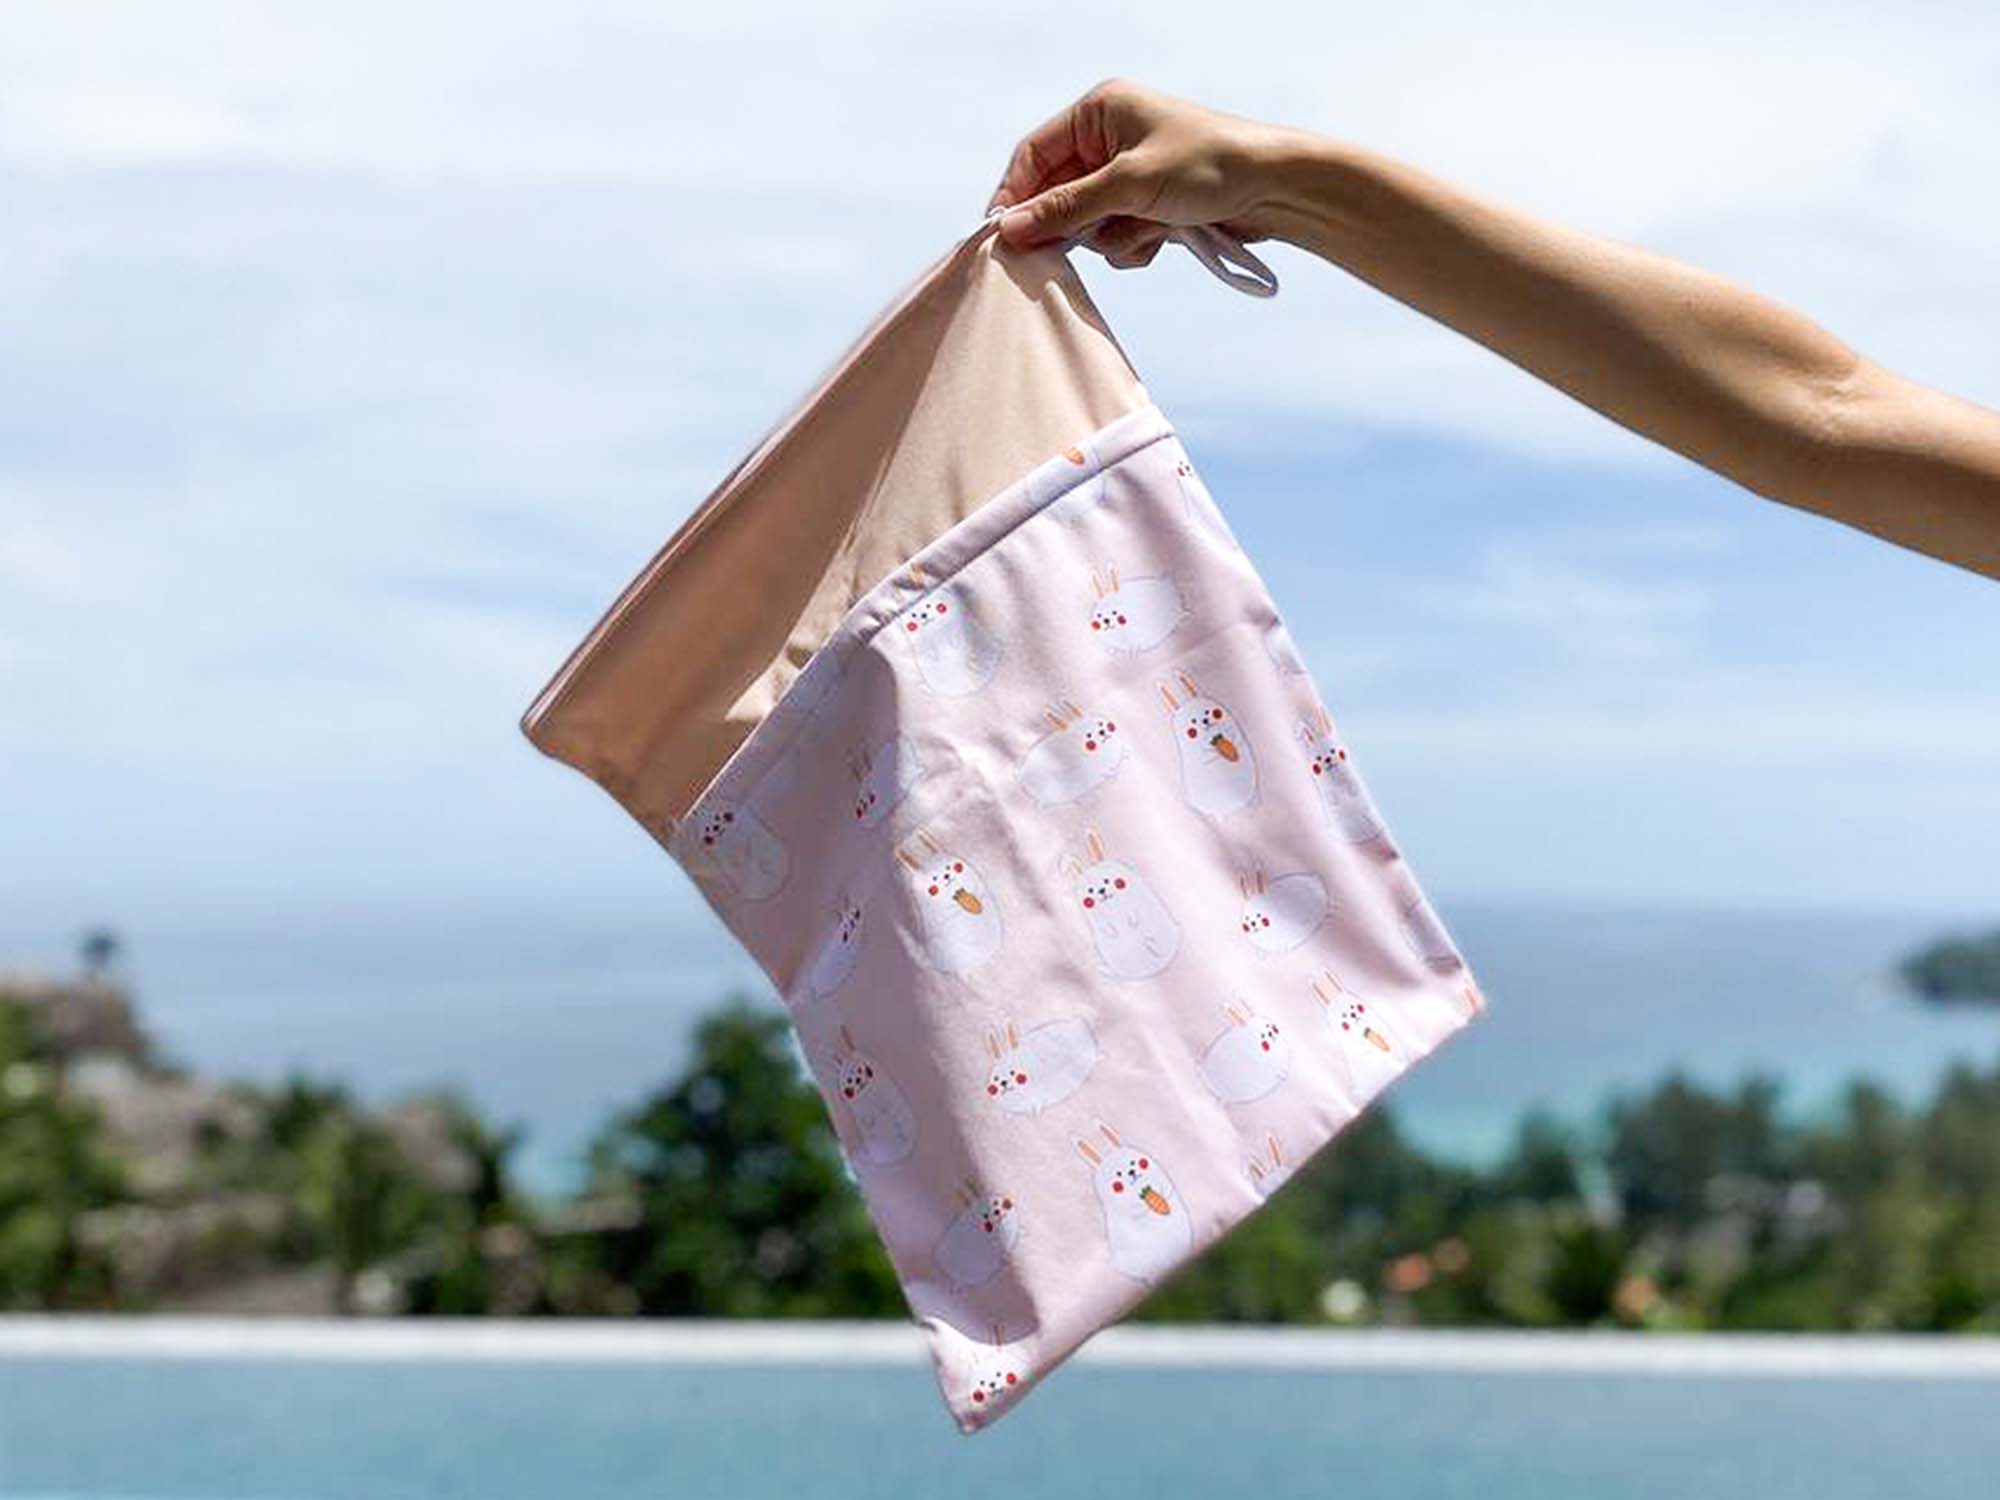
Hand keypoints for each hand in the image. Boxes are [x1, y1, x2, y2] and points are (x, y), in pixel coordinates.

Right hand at [989, 80, 1303, 265]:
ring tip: (1147, 229)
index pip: (1034, 154)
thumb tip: (1009, 228)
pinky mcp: (1148, 205)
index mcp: (1100, 112)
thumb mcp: (1129, 184)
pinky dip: (1134, 244)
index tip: (1003, 235)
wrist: (1275, 190)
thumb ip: (1066, 207)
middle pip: (1058, 193)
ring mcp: (1129, 175)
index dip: (1015, 195)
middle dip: (1074, 222)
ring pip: (1087, 223)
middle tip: (1076, 244)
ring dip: (1112, 237)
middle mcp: (1109, 139)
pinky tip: (1164, 237)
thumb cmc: (1208, 165)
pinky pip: (1116, 237)